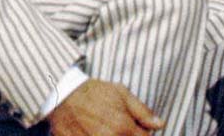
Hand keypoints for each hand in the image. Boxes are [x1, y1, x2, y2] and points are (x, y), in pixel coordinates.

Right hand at [47, 78, 164, 135]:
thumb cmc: (93, 92)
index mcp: (124, 128)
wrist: (62, 96)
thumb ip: (142, 111)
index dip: (144, 133)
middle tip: (119, 126)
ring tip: (106, 128)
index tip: (139, 128)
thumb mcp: (121, 93)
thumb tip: (160, 124)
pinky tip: (96, 132)